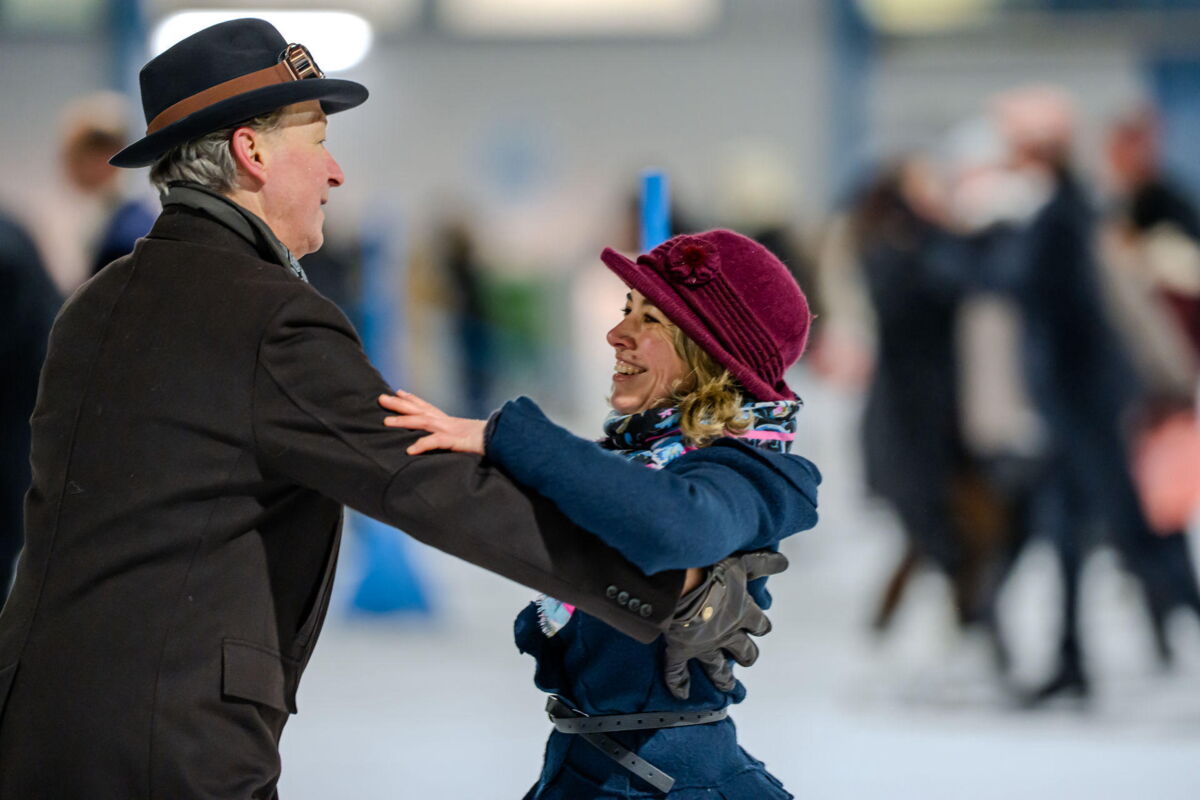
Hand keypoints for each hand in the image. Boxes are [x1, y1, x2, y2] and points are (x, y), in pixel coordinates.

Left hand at [378, 391, 486, 454]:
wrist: (506, 441)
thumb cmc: (489, 440)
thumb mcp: (467, 438)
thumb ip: (455, 438)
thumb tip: (449, 441)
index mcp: (449, 421)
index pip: (428, 406)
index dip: (413, 399)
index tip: (399, 391)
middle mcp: (448, 422)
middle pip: (419, 410)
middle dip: (399, 404)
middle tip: (381, 398)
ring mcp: (452, 430)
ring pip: (423, 422)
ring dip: (404, 421)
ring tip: (386, 423)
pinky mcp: (457, 441)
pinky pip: (437, 442)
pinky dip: (422, 444)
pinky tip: (409, 449)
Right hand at [661, 550, 787, 699]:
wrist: (683, 586)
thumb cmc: (711, 571)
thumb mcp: (742, 562)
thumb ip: (763, 563)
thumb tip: (785, 562)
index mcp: (742, 611)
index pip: (759, 623)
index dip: (760, 626)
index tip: (761, 627)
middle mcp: (727, 632)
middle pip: (744, 650)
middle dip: (747, 655)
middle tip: (748, 657)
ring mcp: (704, 645)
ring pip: (717, 667)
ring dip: (723, 678)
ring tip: (727, 686)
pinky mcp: (681, 650)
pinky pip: (678, 672)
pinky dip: (678, 684)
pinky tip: (681, 694)